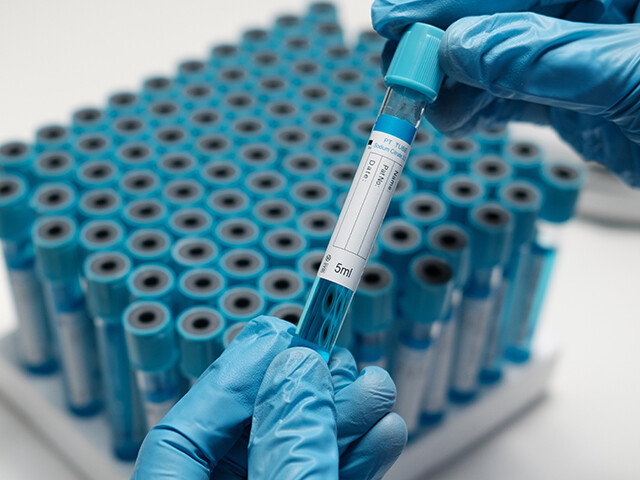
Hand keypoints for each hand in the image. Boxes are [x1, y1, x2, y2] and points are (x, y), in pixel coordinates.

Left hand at [132, 316, 406, 479]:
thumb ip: (285, 449)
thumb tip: (297, 373)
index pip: (184, 432)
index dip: (234, 375)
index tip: (282, 336)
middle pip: (248, 435)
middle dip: (303, 391)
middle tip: (338, 359)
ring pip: (295, 455)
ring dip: (341, 420)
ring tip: (376, 390)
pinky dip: (356, 459)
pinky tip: (383, 433)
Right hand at [372, 0, 639, 186]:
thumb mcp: (631, 78)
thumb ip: (541, 59)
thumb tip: (463, 47)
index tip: (403, 19)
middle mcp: (607, 8)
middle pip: (507, 11)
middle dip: (450, 40)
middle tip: (405, 66)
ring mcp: (594, 52)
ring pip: (508, 56)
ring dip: (460, 83)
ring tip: (426, 107)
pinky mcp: (587, 94)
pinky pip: (522, 93)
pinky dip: (485, 108)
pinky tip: (457, 117)